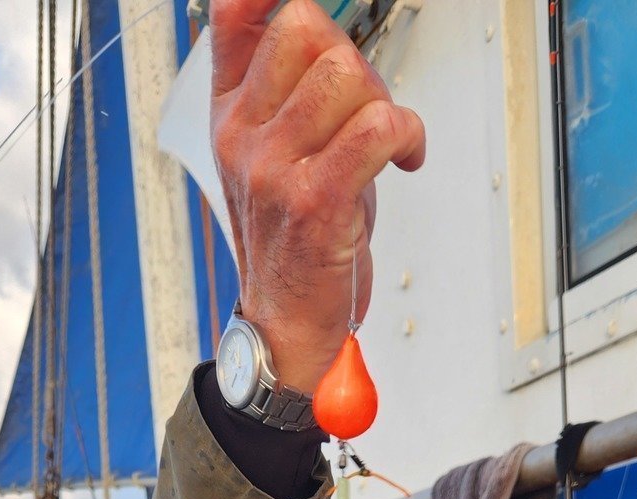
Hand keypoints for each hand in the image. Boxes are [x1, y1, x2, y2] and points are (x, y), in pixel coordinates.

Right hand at [211, 0, 424, 393]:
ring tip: (384, 141)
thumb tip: (331, 38)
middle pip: (306, 29)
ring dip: (383, 102)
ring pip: (347, 75)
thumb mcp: (277, 159)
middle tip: (366, 107)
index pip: (233, 17)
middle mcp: (244, 134)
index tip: (304, 2)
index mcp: (230, 115)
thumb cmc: (292, 244)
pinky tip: (406, 158)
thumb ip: (293, 93)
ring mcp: (274, 167)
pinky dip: (406, 136)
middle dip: (354, 58)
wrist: (284, 328)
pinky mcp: (315, 200)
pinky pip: (376, 128)